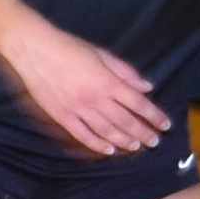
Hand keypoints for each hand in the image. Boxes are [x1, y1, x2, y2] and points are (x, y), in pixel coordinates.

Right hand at [0, 14, 166, 156]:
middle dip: (143, 133)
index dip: (154, 116)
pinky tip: (108, 150)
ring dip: (123, 141)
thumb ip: (125, 72)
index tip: (165, 125)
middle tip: (154, 141)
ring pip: (106, 131)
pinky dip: (97, 144)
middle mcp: (95, 99)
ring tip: (136, 147)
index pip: (138, 104)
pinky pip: (82, 135)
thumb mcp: (102, 54)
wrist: (35, 50)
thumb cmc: (69, 47)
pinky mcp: (61, 116)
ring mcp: (77, 110)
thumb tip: (146, 87)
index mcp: (108, 82)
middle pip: (125, 121)